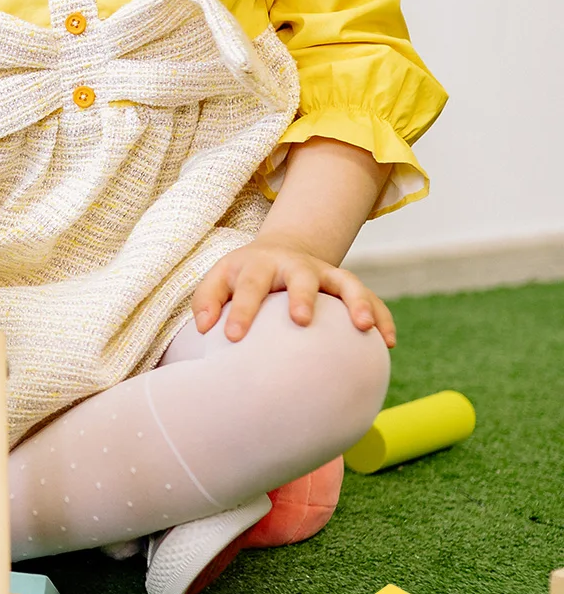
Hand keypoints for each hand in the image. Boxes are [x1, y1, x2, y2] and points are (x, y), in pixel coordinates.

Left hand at [191, 242, 395, 347]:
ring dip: (356, 301)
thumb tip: (205, 328)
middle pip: (301, 277)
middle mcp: (296, 266)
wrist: (280, 251)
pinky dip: (382, 316)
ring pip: (346, 282)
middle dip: (302, 296)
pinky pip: (371, 299)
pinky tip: (387, 341)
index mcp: (260, 265)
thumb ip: (207, 300)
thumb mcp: (220, 278)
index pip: (250, 285)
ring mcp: (326, 274)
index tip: (232, 337)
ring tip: (362, 326)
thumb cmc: (243, 275)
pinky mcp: (347, 286)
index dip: (242, 309)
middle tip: (300, 319)